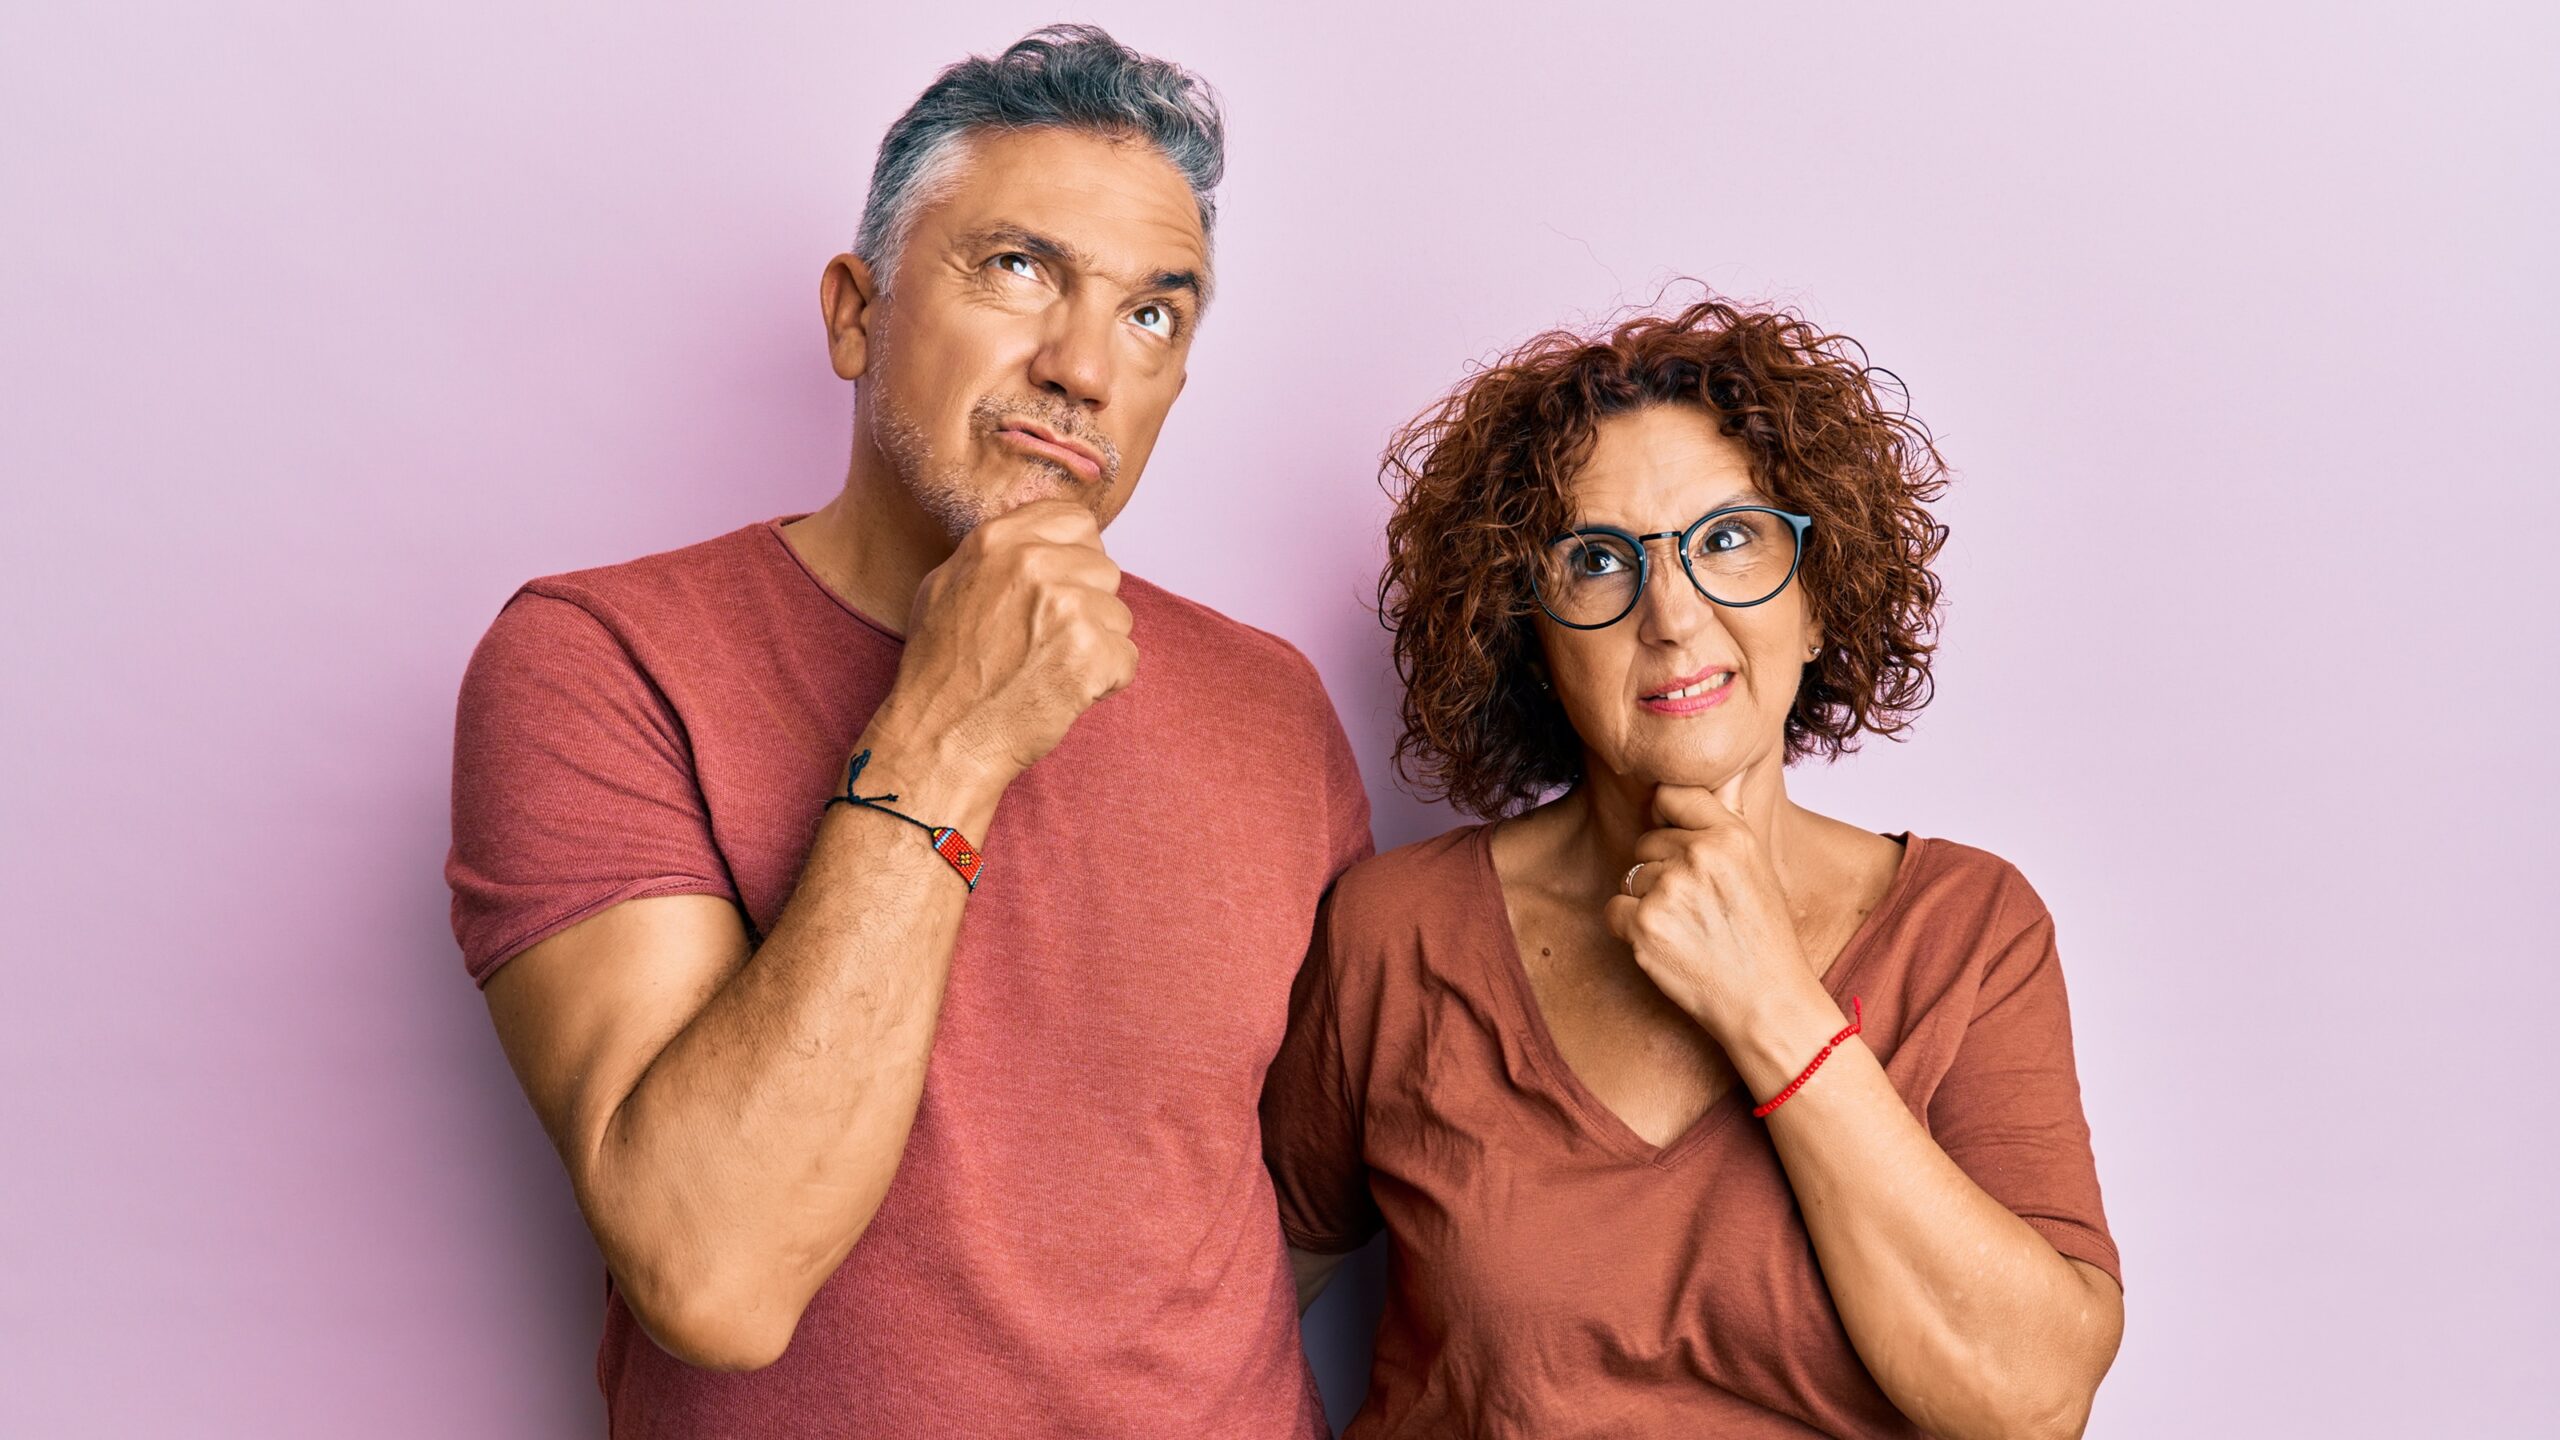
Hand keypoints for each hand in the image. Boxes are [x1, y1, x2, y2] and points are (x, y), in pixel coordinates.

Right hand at [875, 498, 1136, 784]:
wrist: (942, 738)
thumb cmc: (941, 672)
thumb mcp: (946, 587)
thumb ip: (996, 553)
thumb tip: (1038, 540)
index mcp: (998, 541)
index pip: (1078, 523)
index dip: (1077, 559)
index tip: (1062, 589)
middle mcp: (1033, 564)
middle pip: (1105, 570)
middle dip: (1088, 606)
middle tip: (1048, 642)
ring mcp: (1065, 606)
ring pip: (1119, 615)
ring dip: (1096, 646)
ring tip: (1050, 670)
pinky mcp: (1090, 652)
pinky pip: (1126, 658)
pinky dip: (1104, 682)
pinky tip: (1064, 692)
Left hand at [1603, 773, 1815, 1044]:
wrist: (1766, 1003)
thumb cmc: (1764, 938)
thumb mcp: (1758, 867)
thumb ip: (1730, 820)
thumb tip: (1730, 774)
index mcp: (1731, 836)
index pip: (1671, 795)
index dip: (1668, 820)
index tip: (1679, 844)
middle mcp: (1699, 856)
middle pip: (1647, 842)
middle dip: (1661, 870)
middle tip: (1697, 907)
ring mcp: (1668, 890)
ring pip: (1631, 877)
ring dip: (1648, 902)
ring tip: (1688, 930)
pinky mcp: (1643, 926)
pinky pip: (1614, 909)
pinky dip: (1630, 928)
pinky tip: (1667, 945)